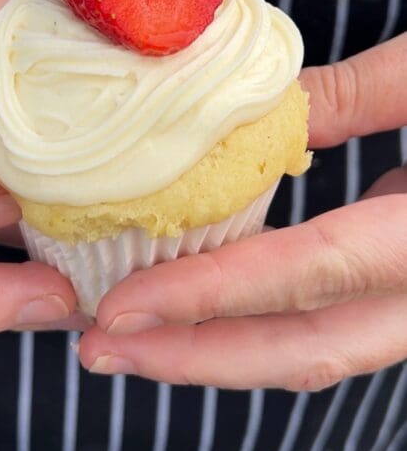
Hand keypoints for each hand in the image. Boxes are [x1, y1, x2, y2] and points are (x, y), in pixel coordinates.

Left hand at [79, 35, 406, 388]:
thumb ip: (352, 93)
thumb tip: (251, 95)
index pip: (309, 271)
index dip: (208, 294)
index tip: (118, 307)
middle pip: (304, 350)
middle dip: (192, 357)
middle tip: (98, 347)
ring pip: (316, 351)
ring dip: (219, 351)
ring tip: (129, 340)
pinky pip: (329, 326)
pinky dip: (258, 326)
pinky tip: (198, 312)